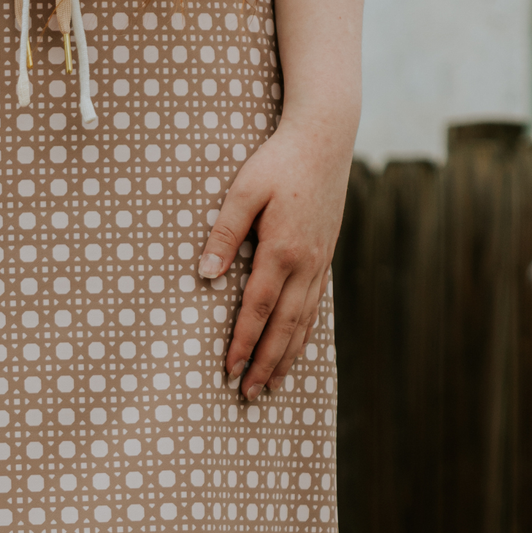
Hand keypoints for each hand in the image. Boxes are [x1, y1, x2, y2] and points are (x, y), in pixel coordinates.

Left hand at [197, 122, 350, 398]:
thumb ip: (223, 234)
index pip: (258, 308)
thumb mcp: (243, 190)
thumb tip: (205, 274)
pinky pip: (315, 306)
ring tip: (270, 385)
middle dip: (265, 362)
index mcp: (282, 249)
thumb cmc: (278, 161)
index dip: (243, 341)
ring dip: (286, 356)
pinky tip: (295, 348)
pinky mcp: (326, 257)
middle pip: (284, 326)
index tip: (228, 368)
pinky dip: (304, 333)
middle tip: (247, 393)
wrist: (326, 138)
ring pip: (303, 321)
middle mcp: (307, 263)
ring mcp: (320, 262)